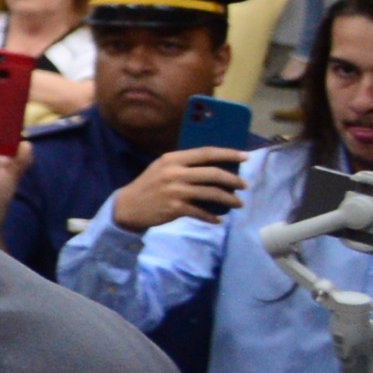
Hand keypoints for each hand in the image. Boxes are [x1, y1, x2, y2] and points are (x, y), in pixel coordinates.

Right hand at [113, 146, 246, 233]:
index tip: (245, 156)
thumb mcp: (162, 168)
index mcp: (173, 159)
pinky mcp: (175, 208)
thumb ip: (184, 165)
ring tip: (238, 203)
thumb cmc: (149, 185)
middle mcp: (175, 172)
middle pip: (213, 173)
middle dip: (234, 180)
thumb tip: (214, 166)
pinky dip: (212, 217)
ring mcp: (175, 190)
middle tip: (244, 185)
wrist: (128, 206)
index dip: (228, 154)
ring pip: (211, 193)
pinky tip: (218, 220)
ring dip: (229, 199)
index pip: (206, 152)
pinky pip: (201, 212)